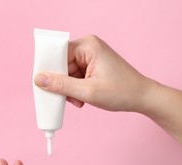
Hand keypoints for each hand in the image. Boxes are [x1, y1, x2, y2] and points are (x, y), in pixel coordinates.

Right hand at [34, 35, 156, 112]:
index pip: (58, 53)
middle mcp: (88, 47)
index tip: (45, 85)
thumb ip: (62, 85)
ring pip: (67, 72)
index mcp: (88, 46)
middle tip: (67, 98)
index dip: (49, 69)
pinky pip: (75, 76)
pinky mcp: (93, 66)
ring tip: (79, 101)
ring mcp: (91, 56)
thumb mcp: (88, 92)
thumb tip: (39, 79)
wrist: (142, 98)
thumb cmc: (122, 92)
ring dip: (69, 89)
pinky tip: (82, 98)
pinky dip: (76, 88)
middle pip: (61, 64)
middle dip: (62, 83)